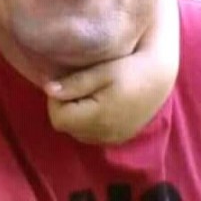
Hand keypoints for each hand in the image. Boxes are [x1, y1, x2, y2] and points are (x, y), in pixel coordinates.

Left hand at [44, 0, 179, 143]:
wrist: (159, 77)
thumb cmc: (128, 68)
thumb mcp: (101, 72)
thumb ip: (74, 83)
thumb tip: (48, 90)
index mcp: (96, 118)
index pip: (58, 118)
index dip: (55, 100)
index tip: (66, 82)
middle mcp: (103, 134)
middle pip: (67, 126)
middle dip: (65, 106)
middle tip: (77, 84)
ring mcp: (112, 138)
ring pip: (78, 131)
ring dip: (76, 114)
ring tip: (88, 91)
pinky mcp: (118, 137)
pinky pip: (92, 134)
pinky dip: (88, 120)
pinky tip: (97, 101)